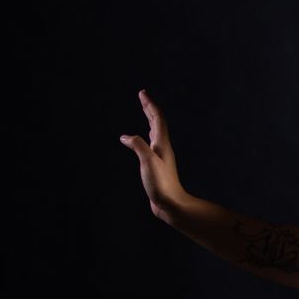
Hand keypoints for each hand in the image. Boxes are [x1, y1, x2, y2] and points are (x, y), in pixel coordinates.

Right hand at [119, 88, 185, 218]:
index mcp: (162, 144)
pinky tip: (140, 140)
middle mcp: (163, 148)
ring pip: (155, 133)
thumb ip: (138, 146)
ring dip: (149, 120)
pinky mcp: (157, 166)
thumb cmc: (162, 184)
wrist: (172, 205)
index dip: (149, 105)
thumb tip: (125, 137)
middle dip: (149, 108)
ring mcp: (161, 157)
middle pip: (157, 123)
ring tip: (144, 112)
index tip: (142, 93)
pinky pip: (150, 145)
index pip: (157, 118)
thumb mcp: (147, 162)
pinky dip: (144, 137)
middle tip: (143, 96)